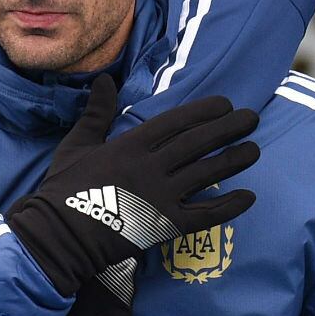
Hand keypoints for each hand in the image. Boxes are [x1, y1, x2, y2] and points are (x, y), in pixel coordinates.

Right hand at [6, 74, 258, 297]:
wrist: (60, 236)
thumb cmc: (63, 189)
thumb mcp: (77, 144)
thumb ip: (97, 112)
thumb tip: (105, 79)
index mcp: (130, 146)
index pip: (176, 122)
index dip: (204, 111)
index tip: (225, 104)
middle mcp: (151, 167)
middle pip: (198, 143)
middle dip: (228, 129)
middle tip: (251, 118)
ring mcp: (161, 197)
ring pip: (207, 174)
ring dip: (233, 161)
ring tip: (254, 150)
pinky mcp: (166, 226)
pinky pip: (206, 215)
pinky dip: (229, 206)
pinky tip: (248, 197)